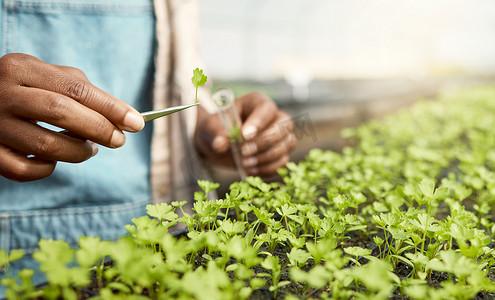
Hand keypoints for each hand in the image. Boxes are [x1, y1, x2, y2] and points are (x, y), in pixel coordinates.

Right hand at [0, 53, 144, 180]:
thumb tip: (122, 117)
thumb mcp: (45, 75)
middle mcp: (2, 93)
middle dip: (99, 129)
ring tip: (90, 150)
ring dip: (78, 152)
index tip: (137, 123)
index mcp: (21, 68)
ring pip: (46, 146)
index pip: (76, 88)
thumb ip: (81, 89)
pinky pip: (24, 170)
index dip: (111, 107)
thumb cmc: (23, 88)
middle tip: (119, 141)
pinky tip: (55, 160)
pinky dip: (47, 169)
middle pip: (62, 112)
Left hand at [194, 91, 295, 176]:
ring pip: (288, 143)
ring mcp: (280, 135)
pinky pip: (283, 161)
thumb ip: (217, 133)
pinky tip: (251, 170)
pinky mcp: (279, 152)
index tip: (245, 136)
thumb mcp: (211, 127)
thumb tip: (220, 144)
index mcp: (256, 102)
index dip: (259, 122)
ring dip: (267, 157)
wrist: (218, 143)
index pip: (266, 108)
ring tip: (245, 163)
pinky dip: (268, 168)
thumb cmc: (216, 129)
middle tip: (244, 152)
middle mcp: (273, 116)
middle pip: (285, 125)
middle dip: (265, 141)